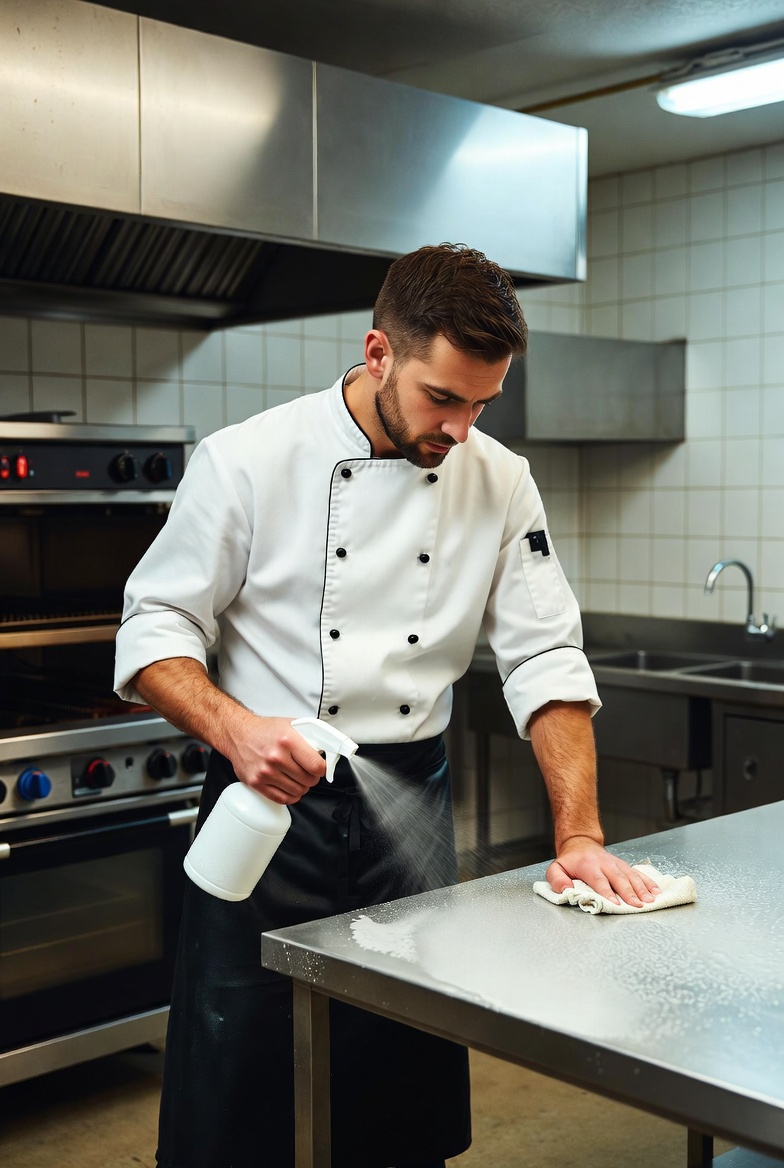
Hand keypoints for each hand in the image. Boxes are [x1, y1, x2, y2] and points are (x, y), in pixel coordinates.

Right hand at [229, 715, 326, 803]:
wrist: (238, 735)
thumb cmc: (264, 730)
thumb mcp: (290, 725)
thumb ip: (308, 737)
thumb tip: (325, 749)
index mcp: (287, 741)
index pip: (316, 765)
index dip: (322, 769)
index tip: (320, 768)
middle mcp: (276, 757)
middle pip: (308, 780)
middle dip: (312, 778)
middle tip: (309, 772)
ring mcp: (265, 772)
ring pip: (297, 791)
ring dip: (302, 787)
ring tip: (298, 779)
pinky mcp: (256, 783)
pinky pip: (282, 799)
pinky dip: (290, 797)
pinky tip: (290, 788)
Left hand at [546, 836, 660, 907]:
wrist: (581, 844)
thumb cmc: (570, 861)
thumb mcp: (556, 868)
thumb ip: (557, 880)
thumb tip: (566, 890)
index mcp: (589, 865)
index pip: (599, 880)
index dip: (607, 892)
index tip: (615, 903)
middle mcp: (605, 863)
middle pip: (619, 879)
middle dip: (629, 893)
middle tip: (638, 905)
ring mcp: (617, 864)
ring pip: (631, 876)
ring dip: (642, 889)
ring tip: (650, 901)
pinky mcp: (625, 866)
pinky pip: (639, 873)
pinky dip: (649, 882)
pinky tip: (656, 892)